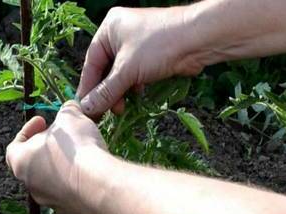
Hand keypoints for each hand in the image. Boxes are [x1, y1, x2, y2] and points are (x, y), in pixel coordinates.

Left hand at [6, 101, 107, 213]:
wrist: (98, 186)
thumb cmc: (75, 148)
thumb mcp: (71, 118)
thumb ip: (67, 110)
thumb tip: (70, 108)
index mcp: (21, 162)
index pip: (15, 145)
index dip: (28, 130)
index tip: (43, 120)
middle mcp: (30, 185)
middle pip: (34, 163)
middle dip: (47, 148)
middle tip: (62, 137)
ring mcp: (49, 201)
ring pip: (51, 180)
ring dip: (61, 166)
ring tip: (79, 153)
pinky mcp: (69, 211)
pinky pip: (68, 192)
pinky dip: (75, 181)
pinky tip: (90, 171)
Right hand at [77, 6, 203, 117]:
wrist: (199, 39)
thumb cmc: (159, 45)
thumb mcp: (127, 70)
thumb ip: (105, 91)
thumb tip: (86, 108)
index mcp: (109, 28)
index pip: (91, 62)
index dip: (88, 88)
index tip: (85, 108)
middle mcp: (120, 33)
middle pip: (105, 69)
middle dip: (106, 92)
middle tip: (106, 112)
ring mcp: (137, 44)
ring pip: (121, 74)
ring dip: (120, 93)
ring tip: (121, 109)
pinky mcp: (151, 55)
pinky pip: (135, 74)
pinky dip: (133, 87)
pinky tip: (136, 98)